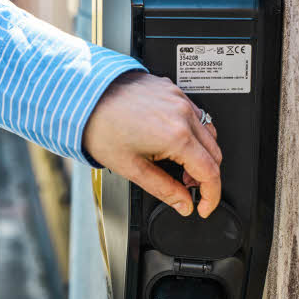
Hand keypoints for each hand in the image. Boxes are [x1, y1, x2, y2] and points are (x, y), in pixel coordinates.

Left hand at [83, 71, 221, 217]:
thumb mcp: (132, 168)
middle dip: (205, 177)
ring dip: (203, 155)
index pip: (210, 172)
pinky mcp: (174, 91)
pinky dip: (194, 135)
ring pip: (210, 134)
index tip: (204, 207)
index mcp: (176, 136)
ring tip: (179, 165)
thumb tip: (183, 204)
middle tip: (185, 187)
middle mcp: (183, 114)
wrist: (84, 95)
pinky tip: (175, 142)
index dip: (211, 196)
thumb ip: (165, 190)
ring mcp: (180, 99)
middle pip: (215, 154)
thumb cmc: (100, 126)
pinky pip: (197, 116)